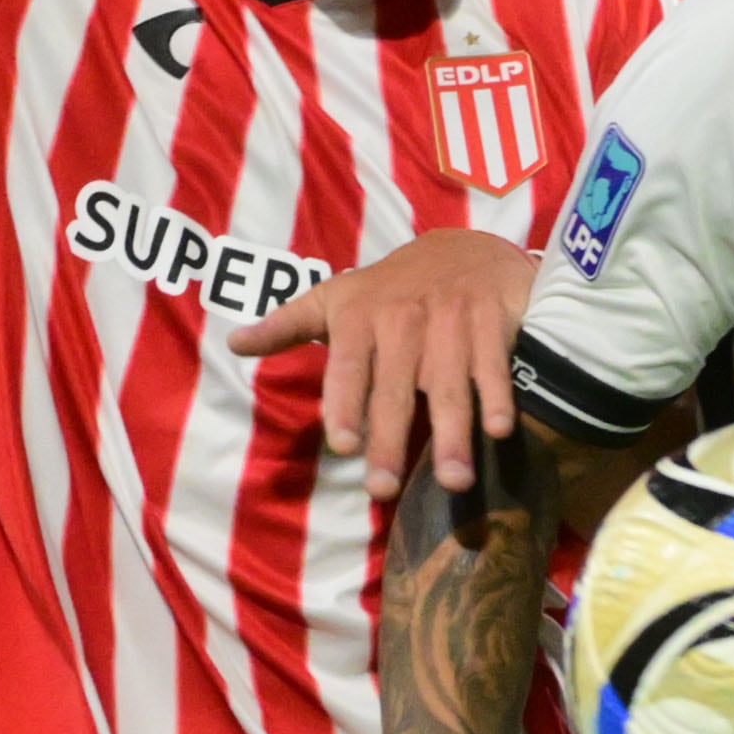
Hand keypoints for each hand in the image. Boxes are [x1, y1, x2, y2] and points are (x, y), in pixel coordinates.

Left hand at [228, 230, 532, 500]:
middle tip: (384, 487)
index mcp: (361, 315)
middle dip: (391, 436)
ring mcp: (452, 318)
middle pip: (397, 387)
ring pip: (450, 383)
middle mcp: (405, 318)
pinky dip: (500, 396)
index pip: (349, 366)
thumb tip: (234, 344)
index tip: (344, 444)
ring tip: (455, 480)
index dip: (346, 403)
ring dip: (453, 432)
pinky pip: (494, 364)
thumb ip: (287, 324)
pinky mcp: (492, 317)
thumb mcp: (336, 296)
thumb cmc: (392, 286)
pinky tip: (499, 431)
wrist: (465, 246)